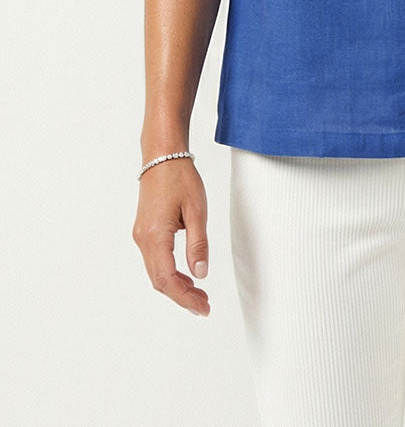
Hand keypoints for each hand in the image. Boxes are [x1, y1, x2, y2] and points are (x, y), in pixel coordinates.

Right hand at [132, 158, 210, 315]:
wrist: (162, 156)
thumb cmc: (180, 178)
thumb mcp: (196, 211)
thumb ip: (198, 244)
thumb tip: (201, 274)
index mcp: (155, 236)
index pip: (167, 280)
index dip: (185, 298)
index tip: (202, 307)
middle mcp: (143, 239)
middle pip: (159, 281)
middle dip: (181, 296)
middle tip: (203, 305)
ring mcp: (141, 235)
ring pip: (156, 272)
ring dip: (176, 286)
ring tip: (198, 292)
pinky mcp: (144, 230)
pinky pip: (155, 260)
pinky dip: (170, 272)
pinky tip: (186, 274)